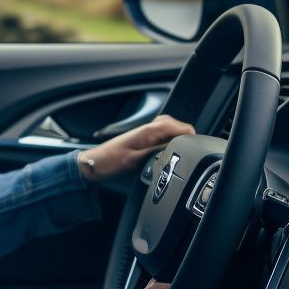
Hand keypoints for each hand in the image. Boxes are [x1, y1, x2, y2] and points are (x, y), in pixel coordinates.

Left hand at [77, 114, 193, 182]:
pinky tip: (167, 151)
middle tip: (190, 151)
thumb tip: (176, 148)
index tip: (195, 146)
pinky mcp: (142, 139)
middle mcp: (147, 128)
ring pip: (169, 129)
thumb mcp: (138, 161)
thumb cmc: (110, 163)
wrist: (93, 164)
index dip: (190, 134)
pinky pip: (161, 135)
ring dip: (177, 138)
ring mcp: (145, 133)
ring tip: (181, 151)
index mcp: (148, 130)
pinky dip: (168, 141)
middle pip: (176, 125)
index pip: (178, 125)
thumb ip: (158, 153)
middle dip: (186, 136)